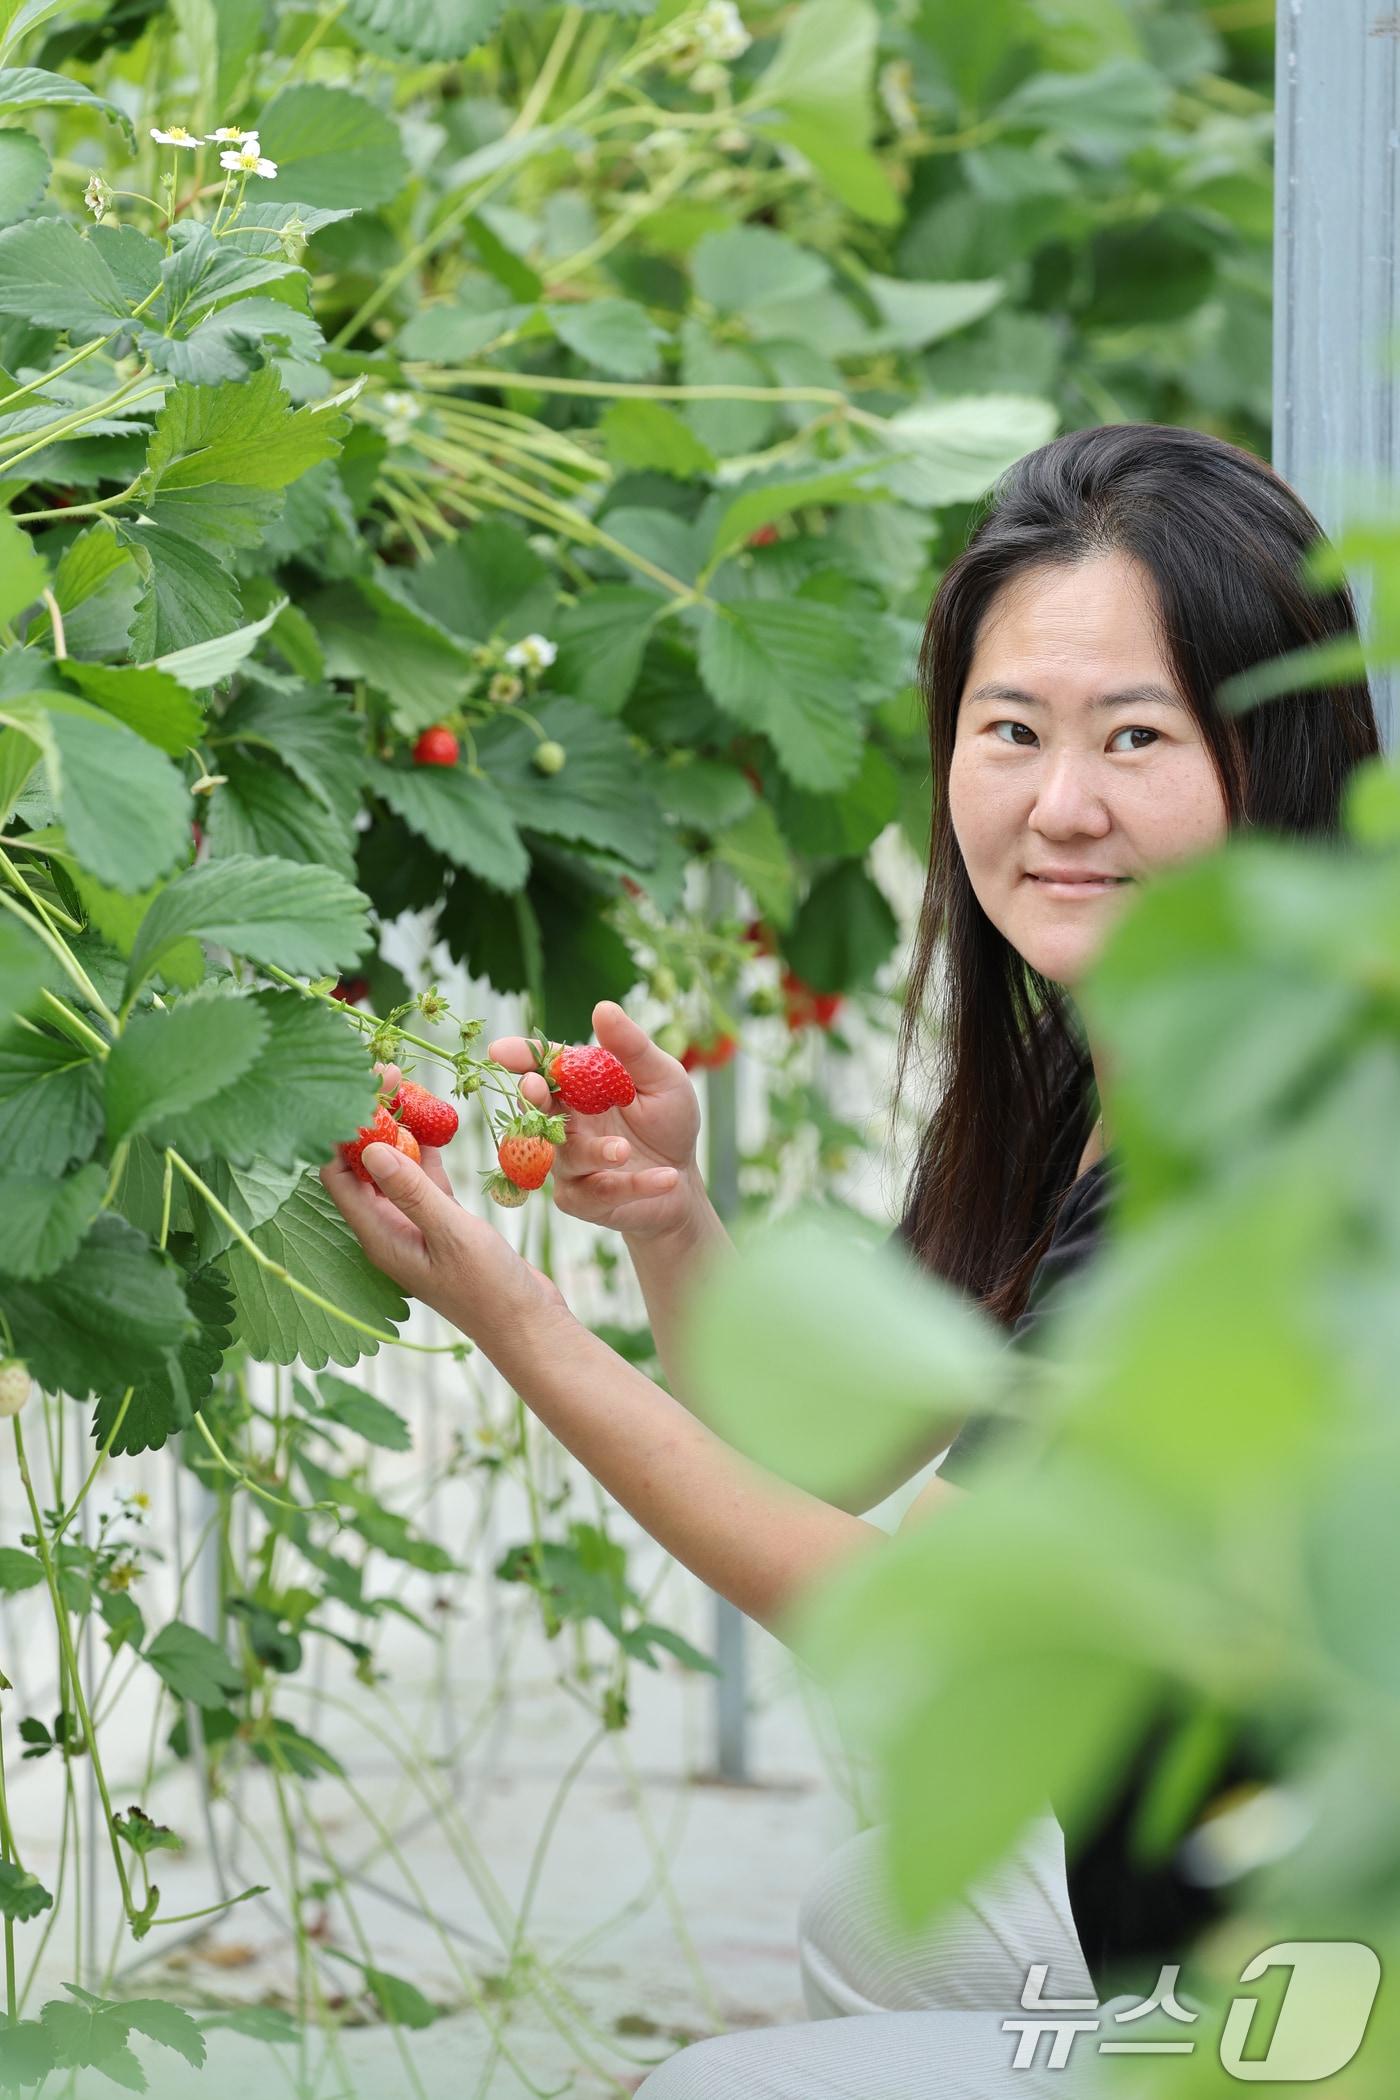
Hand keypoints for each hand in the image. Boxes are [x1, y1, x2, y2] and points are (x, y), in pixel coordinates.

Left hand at [320, 1064, 564, 1342]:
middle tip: (390, 1072)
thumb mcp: (451, 1233)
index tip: (364, 1085)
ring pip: (394, 1166)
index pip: (338, 1172)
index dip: (344, 1126)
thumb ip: (412, 1191)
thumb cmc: (489, 1289)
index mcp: (377, 1235)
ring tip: (410, 1085)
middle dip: (370, 1118)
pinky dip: (427, 1148)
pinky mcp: (440, 1222)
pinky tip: (437, 1119)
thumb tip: (369, 1148)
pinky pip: (423, 1176)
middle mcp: (386, 1228)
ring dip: (399, 1128)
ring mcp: (412, 1224)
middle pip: (362, 1163)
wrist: (528, 1326)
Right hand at [488, 1001, 703, 1241]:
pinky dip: (636, 1185)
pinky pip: (600, 1192)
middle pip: (538, 1110)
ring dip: (597, 1151)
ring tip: (625, 1149)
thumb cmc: (668, 1123)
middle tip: (534, 1087)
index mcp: (580, 1088)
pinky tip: (667, 1177)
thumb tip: (603, 1008)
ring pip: (568, 1155)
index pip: (545, 1068)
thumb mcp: (662, 1079)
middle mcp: (566, 1124)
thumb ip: (632, 1049)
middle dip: (533, 1099)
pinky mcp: (582, 1200)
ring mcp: (569, 1164)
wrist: (683, 1183)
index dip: (522, 1058)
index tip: (499, 1051)